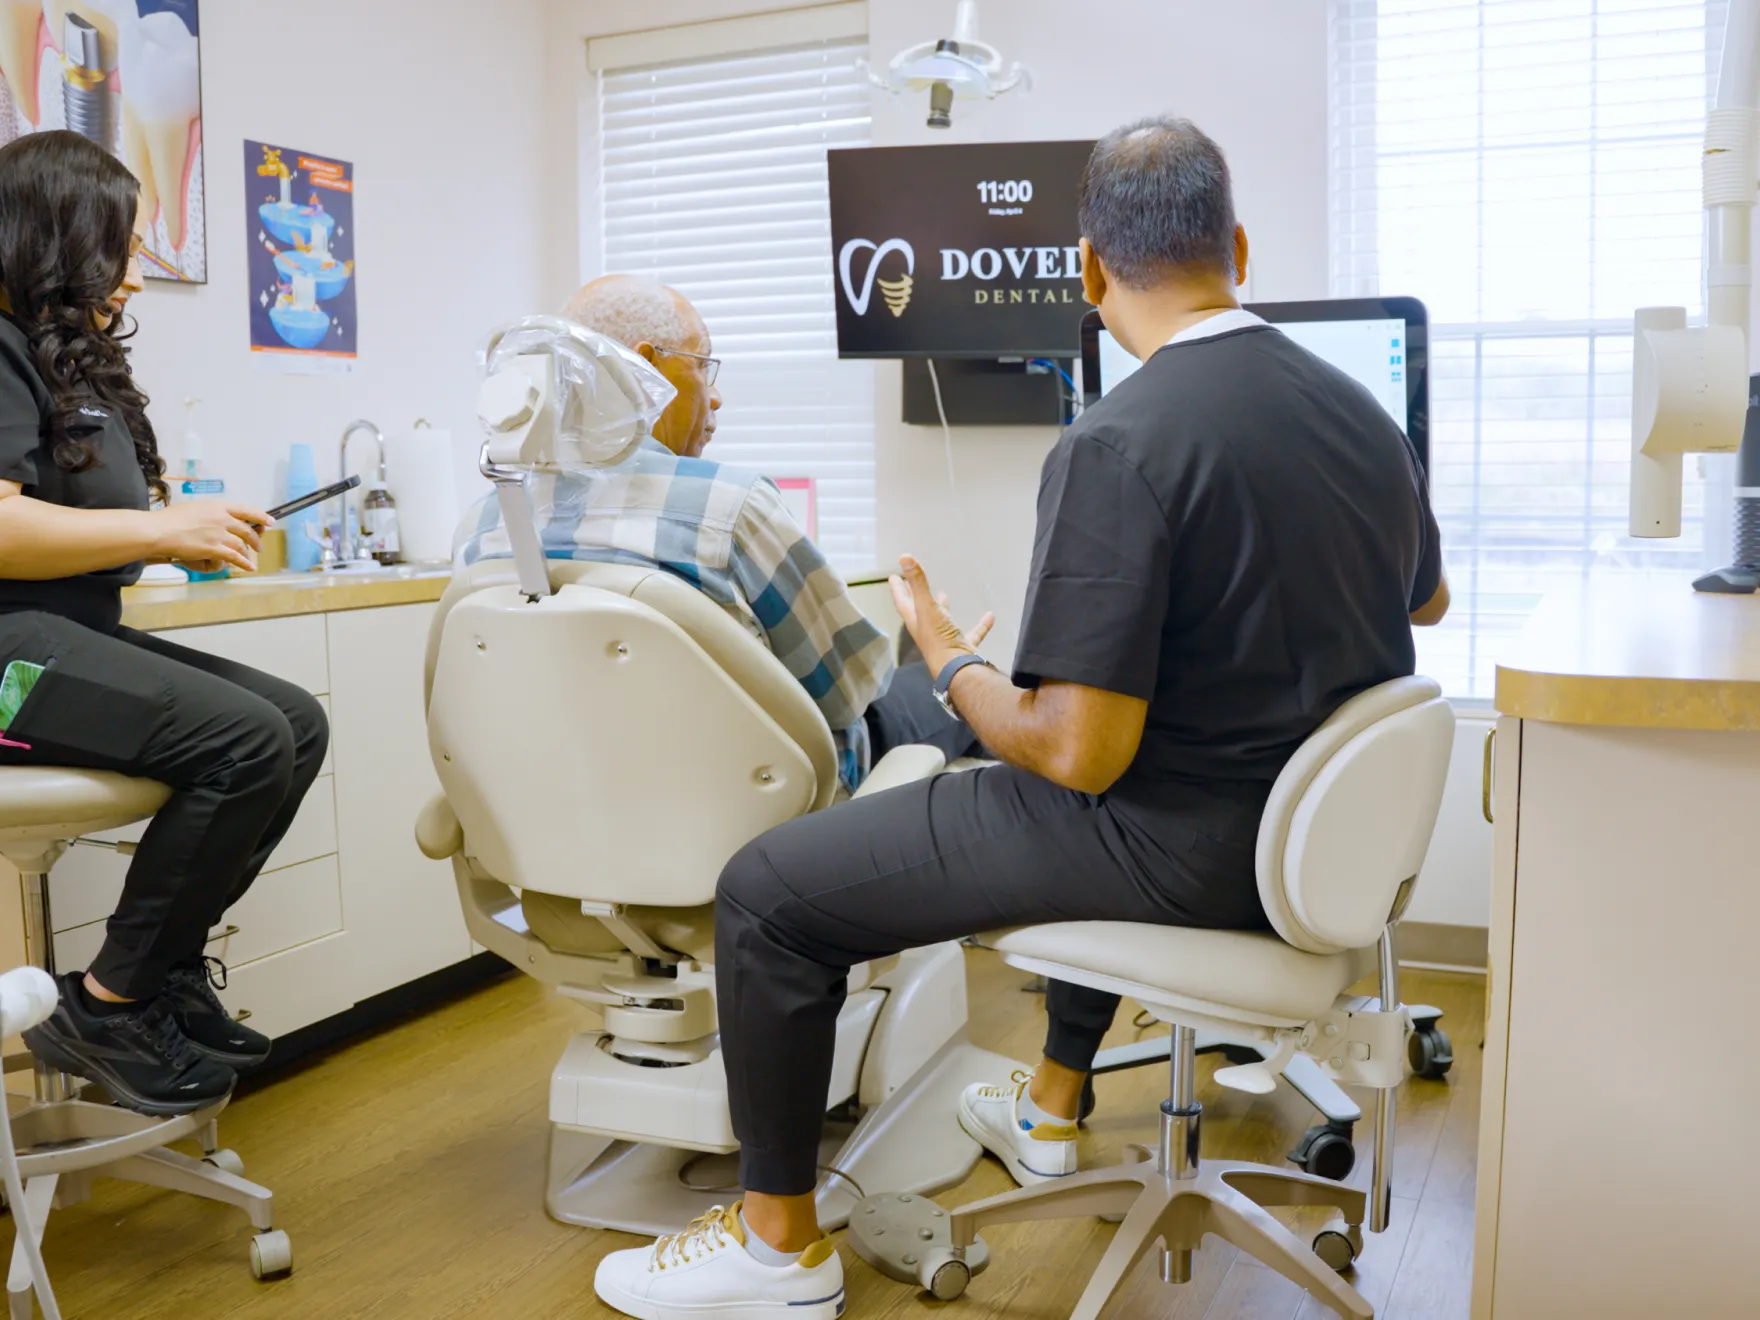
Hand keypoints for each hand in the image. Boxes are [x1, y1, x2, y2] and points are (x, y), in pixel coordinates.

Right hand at [149, 502, 272, 574]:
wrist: (159, 530)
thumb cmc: (169, 519)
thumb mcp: (194, 508)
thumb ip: (208, 512)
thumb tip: (214, 516)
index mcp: (217, 506)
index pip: (246, 510)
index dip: (261, 516)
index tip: (270, 521)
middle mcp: (222, 519)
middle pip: (247, 529)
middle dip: (255, 538)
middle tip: (258, 545)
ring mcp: (219, 534)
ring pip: (241, 544)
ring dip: (248, 552)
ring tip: (251, 557)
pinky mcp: (214, 548)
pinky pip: (234, 557)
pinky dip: (244, 563)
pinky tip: (249, 567)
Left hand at [889, 555, 994, 675]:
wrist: (957, 668)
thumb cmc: (938, 637)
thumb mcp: (927, 605)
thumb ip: (918, 581)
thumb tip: (904, 557)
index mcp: (915, 619)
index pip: (902, 600)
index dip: (898, 588)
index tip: (893, 577)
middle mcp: (927, 629)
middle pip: (918, 609)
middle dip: (914, 596)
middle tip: (910, 583)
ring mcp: (944, 639)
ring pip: (942, 620)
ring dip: (942, 608)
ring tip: (944, 594)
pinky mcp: (962, 646)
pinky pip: (972, 633)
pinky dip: (980, 625)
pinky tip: (989, 616)